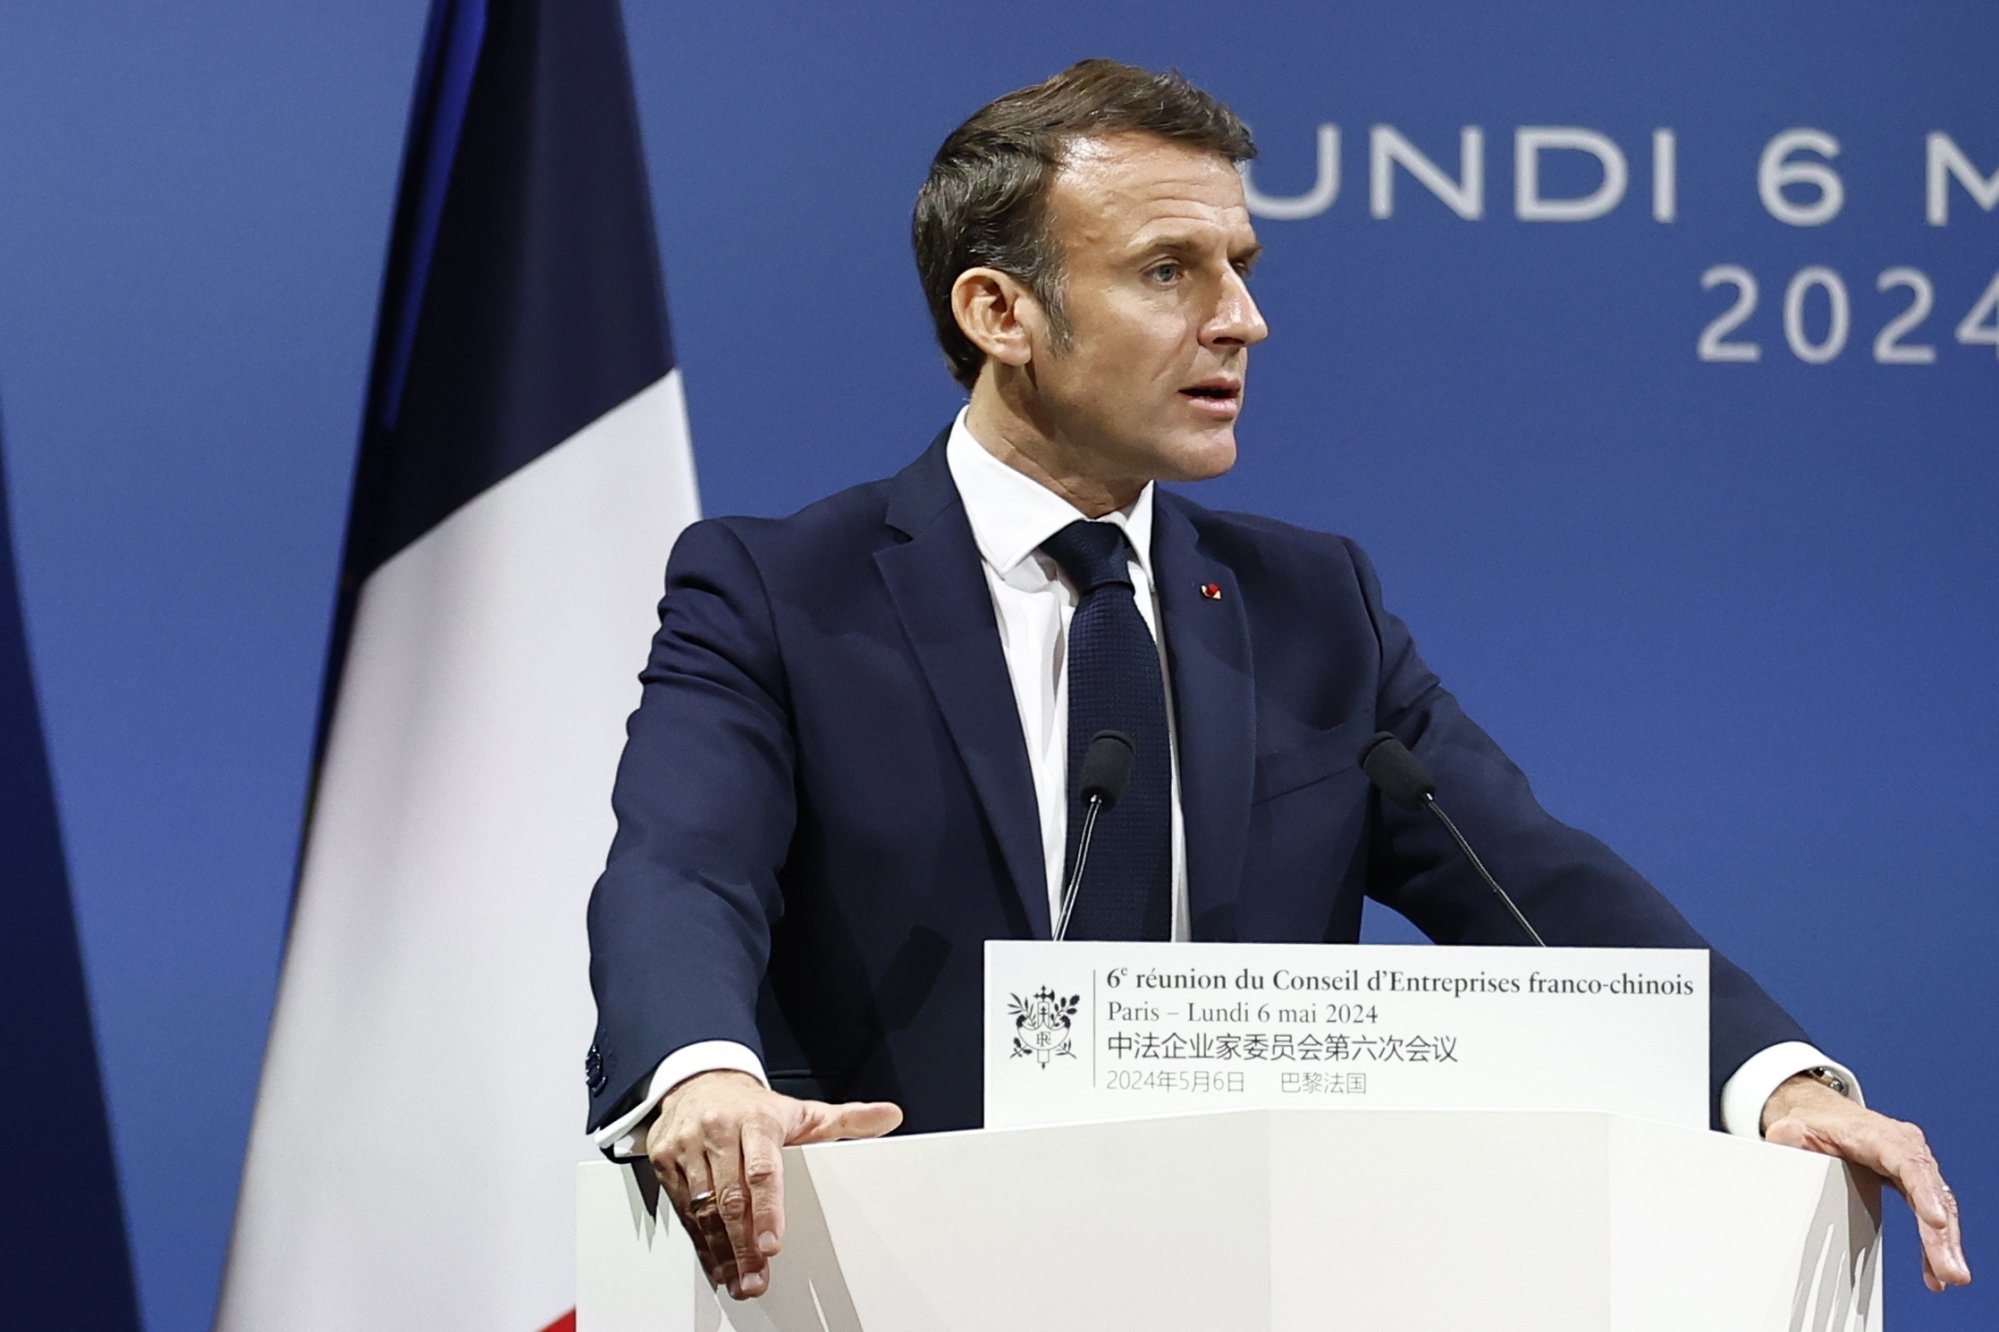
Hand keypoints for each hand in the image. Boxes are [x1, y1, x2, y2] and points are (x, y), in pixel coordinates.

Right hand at [645, 1069, 902, 1298]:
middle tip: (756, 1279)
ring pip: (704, 1208)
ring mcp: (689, 1146)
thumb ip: (846, 1121)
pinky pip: (683, 1209)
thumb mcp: (801, 1111)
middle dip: (744, 1245)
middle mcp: (719, 1132)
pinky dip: (700, 1241)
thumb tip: (889, 1116)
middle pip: (732, 1198)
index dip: (769, 1210)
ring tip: (738, 1280)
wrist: (699, 1080)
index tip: (773, 1245)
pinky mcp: (665, 1160)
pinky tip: (715, 1263)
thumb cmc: (753, 1107)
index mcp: (757, 1120)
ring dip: (721, 1251)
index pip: (763, 1170)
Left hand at [1761, 1074, 1969, 1290]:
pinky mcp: (1913, 1183)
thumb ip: (1789, 1134)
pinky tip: (1934, 1273)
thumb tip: (1787, 1137)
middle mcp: (1904, 1147)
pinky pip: (1930, 1215)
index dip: (1924, 1192)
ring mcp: (1912, 1165)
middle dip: (1941, 1233)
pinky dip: (1933, 1244)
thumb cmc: (1812, 1123)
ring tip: (1950, 1277)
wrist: (1822, 1115)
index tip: (1936, 1221)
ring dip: (1944, 1245)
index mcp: (1878, 1134)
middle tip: (1950, 1270)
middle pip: (1930, 1191)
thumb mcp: (1794, 1127)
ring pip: (1938, 1206)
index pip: (1907, 1163)